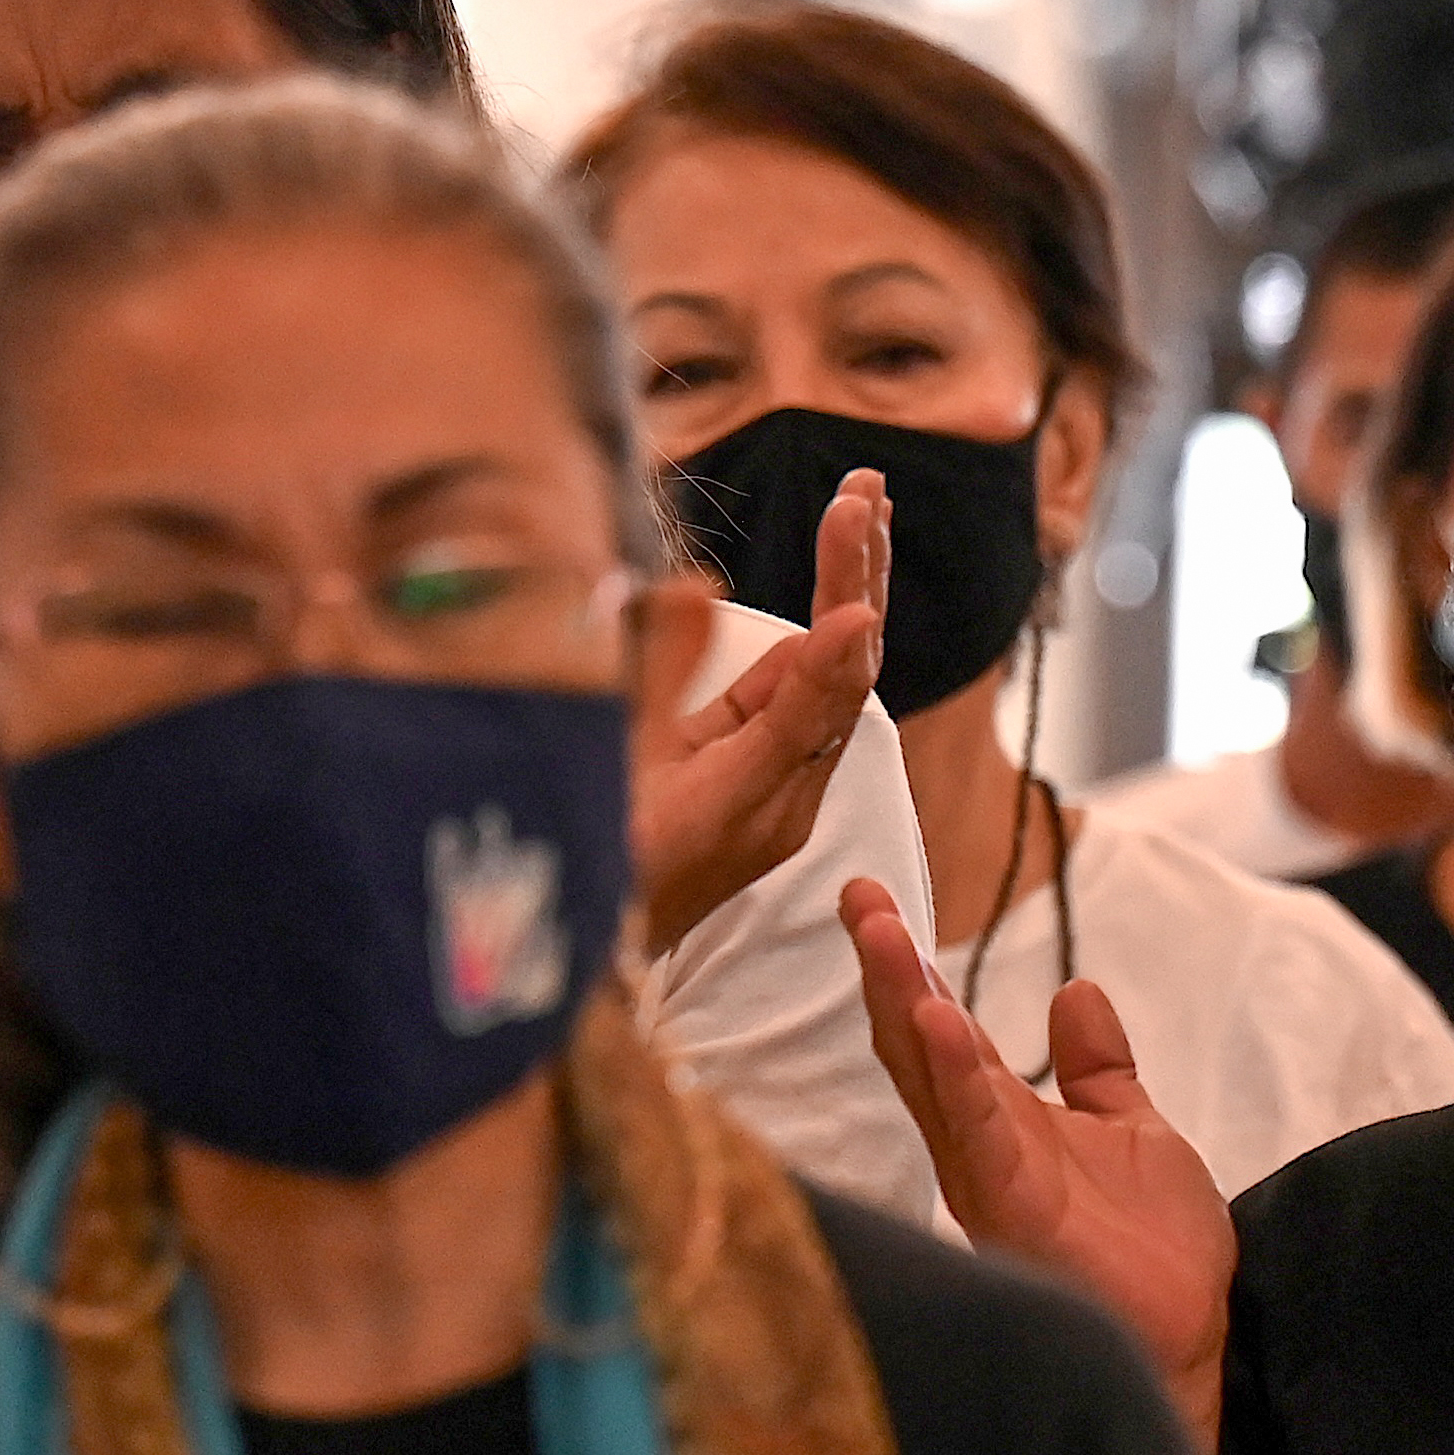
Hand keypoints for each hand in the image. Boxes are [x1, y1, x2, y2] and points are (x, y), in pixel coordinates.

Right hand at [631, 470, 890, 952]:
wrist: (595, 962)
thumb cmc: (588, 865)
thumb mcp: (611, 770)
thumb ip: (653, 677)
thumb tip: (691, 586)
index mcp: (745, 802)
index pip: (806, 711)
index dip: (830, 652)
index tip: (857, 602)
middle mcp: (785, 799)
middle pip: (843, 679)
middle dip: (856, 580)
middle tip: (865, 492)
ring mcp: (783, 794)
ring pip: (833, 683)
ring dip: (849, 594)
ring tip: (862, 509)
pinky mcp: (768, 787)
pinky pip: (809, 704)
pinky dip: (822, 641)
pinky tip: (838, 590)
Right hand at [844, 880, 1237, 1436]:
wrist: (1191, 1335)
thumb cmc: (1158, 1251)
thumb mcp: (1132, 1131)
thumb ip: (1097, 1067)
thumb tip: (1075, 989)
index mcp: (1004, 1122)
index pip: (943, 1031)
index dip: (913, 965)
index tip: (876, 896)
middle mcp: (980, 1146)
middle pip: (917, 1043)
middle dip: (888, 967)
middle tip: (858, 893)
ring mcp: (989, 1178)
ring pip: (931, 1077)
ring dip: (906, 1001)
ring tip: (882, 931)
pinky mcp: (1012, 1208)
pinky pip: (975, 1130)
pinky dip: (956, 1074)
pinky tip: (938, 1020)